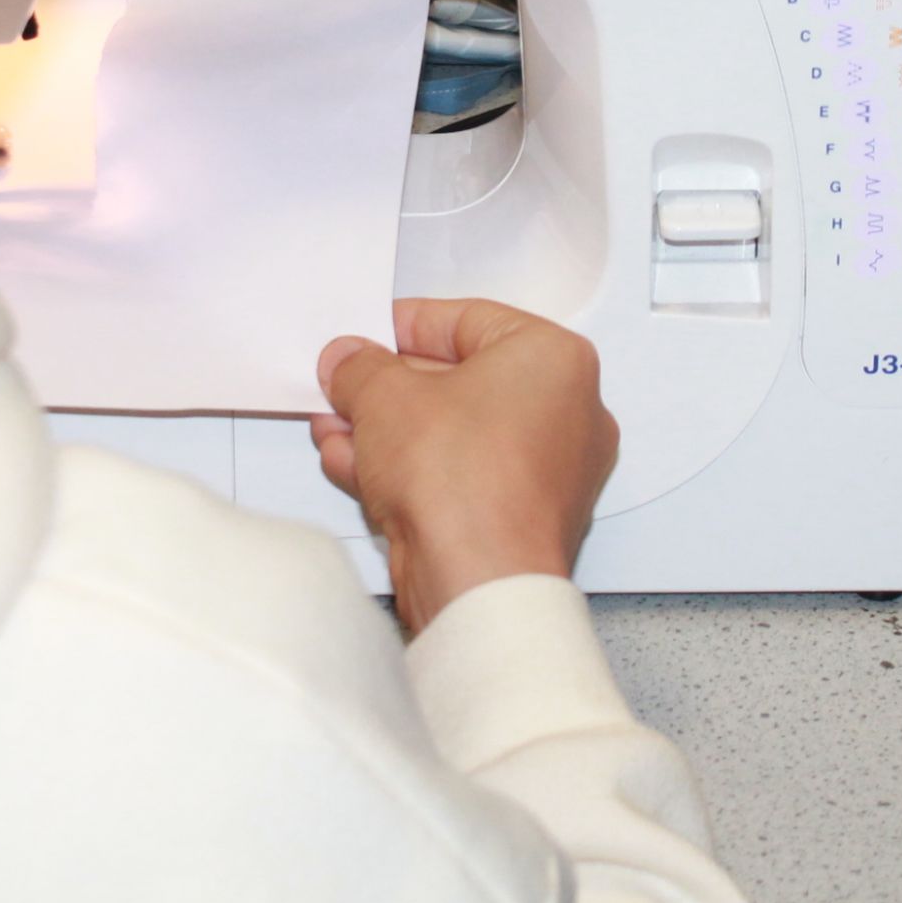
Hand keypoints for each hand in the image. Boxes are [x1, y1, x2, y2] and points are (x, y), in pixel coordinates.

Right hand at [313, 298, 619, 635]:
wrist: (478, 581)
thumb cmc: (459, 478)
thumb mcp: (386, 396)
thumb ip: (361, 367)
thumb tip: (348, 360)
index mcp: (553, 360)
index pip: (469, 321)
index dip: (404, 325)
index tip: (365, 335)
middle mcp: (566, 413)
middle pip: (460, 381)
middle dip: (389, 386)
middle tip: (345, 384)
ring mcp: (548, 473)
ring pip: (455, 434)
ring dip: (388, 430)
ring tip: (336, 427)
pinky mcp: (523, 519)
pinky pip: (460, 477)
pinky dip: (410, 468)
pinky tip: (354, 466)